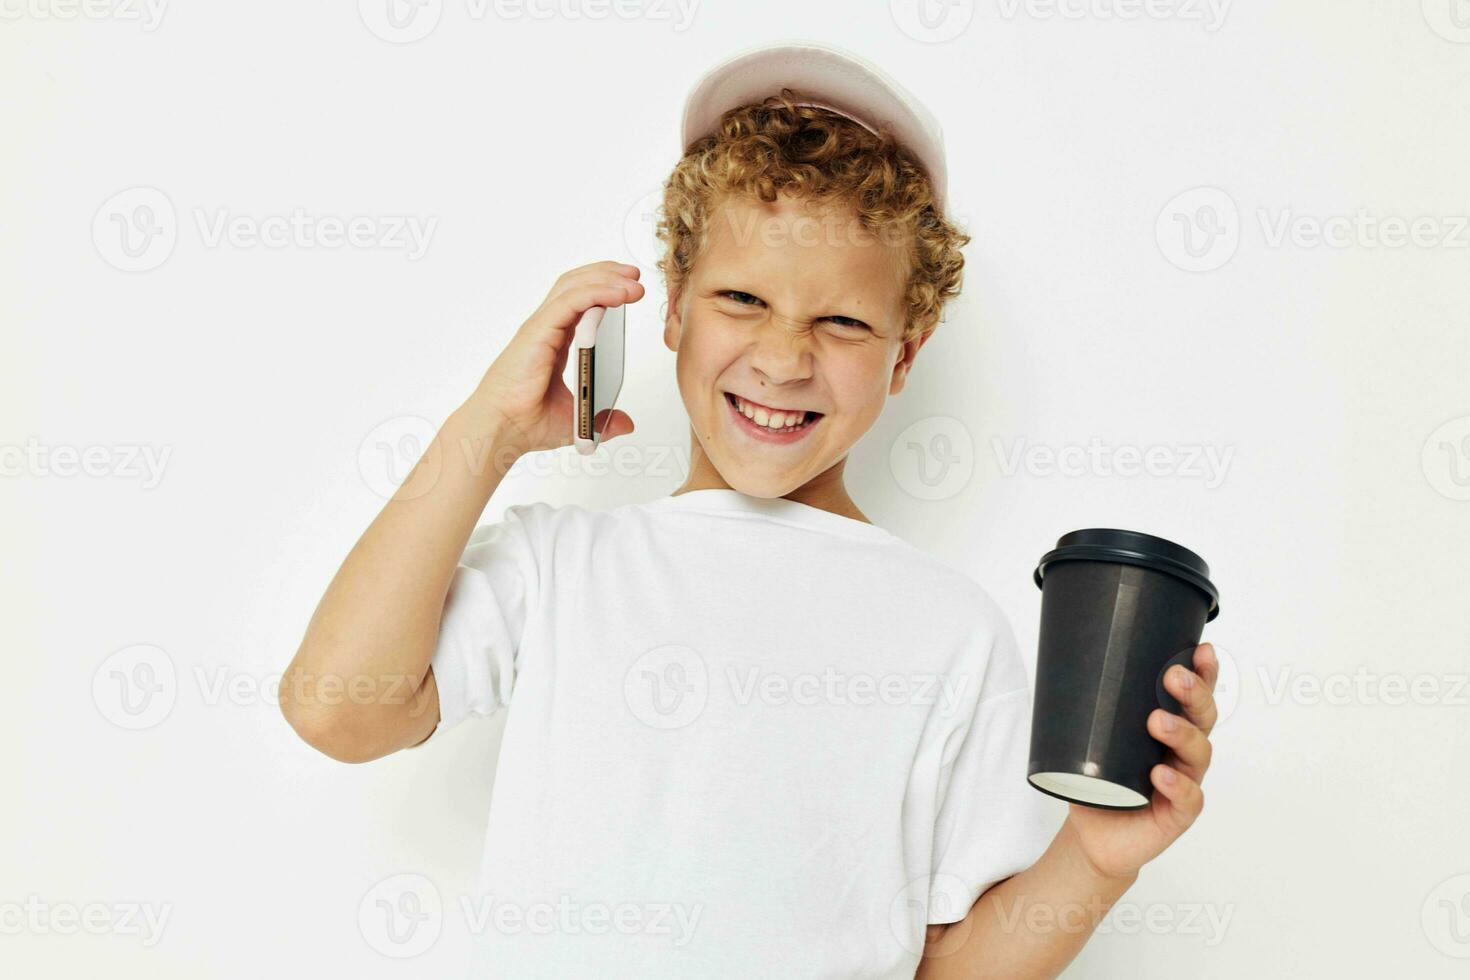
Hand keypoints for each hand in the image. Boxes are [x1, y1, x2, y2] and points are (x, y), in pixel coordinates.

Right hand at [466, 261, 643, 454]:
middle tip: (635, 275)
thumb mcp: (577, 421)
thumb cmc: (524, 424)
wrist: (499, 432)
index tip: (629, 290)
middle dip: (607, 274)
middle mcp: (545, 329)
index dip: (603, 289)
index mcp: (553, 342)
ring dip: (606, 278)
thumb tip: (626, 424)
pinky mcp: (538, 332)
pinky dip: (596, 292)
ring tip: (634, 280)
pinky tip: (619, 295)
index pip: (578, 302)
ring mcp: (541, 328)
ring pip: (574, 287)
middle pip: (576, 286)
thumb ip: (602, 419)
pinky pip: (571, 302)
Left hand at [1063, 641, 1219, 880]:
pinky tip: (1161, 774)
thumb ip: (1090, 709)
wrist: (1093, 834)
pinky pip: (1188, 799)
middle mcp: (1182, 752)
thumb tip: (1065, 662)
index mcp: (1170, 728)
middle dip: (1194, 695)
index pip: (1192, 697)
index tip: (1203, 649)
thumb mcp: (1092, 739)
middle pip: (1203, 718)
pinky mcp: (1177, 814)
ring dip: (1182, 733)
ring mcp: (1184, 782)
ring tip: (1159, 722)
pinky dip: (1177, 785)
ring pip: (1199, 753)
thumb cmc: (1097, 781)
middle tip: (1174, 677)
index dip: (1203, 673)